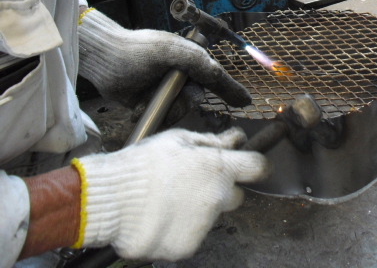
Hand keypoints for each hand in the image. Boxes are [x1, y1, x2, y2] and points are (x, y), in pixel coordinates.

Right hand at [73, 128, 268, 260]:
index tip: (248, 166)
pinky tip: (160, 217)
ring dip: (197, 210)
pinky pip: (191, 237)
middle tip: (192, 184)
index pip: (258, 167)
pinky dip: (179, 230)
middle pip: (235, 196)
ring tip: (167, 200)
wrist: (109, 198)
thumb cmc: (143, 164)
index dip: (255, 165)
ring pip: (211, 217)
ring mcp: (204, 225)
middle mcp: (217, 198)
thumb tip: (236, 139)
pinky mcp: (187, 247)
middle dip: (220, 190)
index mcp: (219, 168)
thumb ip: (212, 142)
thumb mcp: (178, 139)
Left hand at [78, 9, 250, 110]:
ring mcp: (165, 91)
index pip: (215, 77)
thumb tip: (217, 73)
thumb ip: (198, 62)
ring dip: (166, 108)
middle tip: (169, 91)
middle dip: (183, 100)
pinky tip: (140, 105)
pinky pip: (164, 117)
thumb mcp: (171, 51)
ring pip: (180, 110)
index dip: (230, 90)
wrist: (103, 60)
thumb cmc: (137, 50)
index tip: (245, 101)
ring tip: (146, 98)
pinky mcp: (151, 104)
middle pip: (196, 98)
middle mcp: (180, 76)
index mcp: (189, 60)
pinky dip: (155, 114)